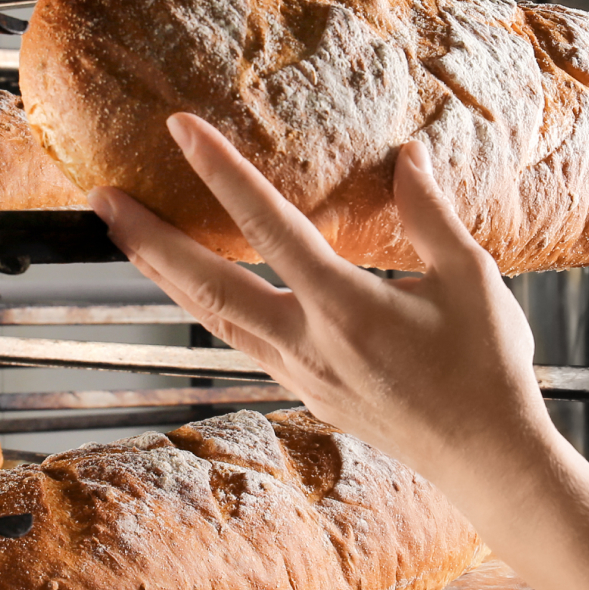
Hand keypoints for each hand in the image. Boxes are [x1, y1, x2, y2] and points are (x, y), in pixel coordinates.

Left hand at [87, 115, 552, 477]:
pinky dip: (205, 304)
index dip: (221, 172)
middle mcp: (307, 342)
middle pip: (207, 284)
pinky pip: (238, 338)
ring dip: (164, 273)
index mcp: (346, 307)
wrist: (485, 459)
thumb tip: (405, 156)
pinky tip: (193, 285)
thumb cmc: (487, 370)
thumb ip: (430, 213)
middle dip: (149, 239)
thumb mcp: (473, 278)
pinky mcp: (302, 390)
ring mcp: (297, 372)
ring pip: (212, 316)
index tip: (181, 130)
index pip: (269, 225)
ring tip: (126, 234)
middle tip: (101, 198)